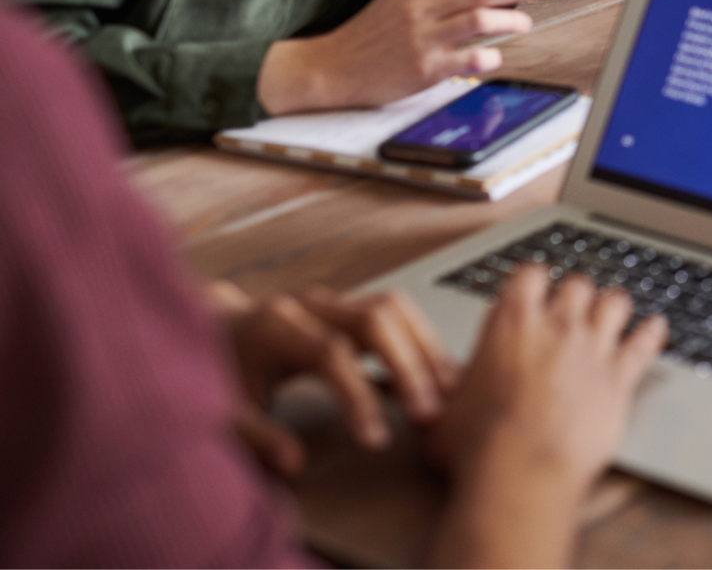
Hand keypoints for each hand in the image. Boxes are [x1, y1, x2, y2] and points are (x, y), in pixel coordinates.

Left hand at [215, 281, 457, 476]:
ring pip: (393, 308)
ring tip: (447, 391)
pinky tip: (436, 376)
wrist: (209, 334)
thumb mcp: (222, 413)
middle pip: (375, 317)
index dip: (359, 397)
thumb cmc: (216, 376)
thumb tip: (294, 463)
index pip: (332, 355)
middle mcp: (308, 306)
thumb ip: (256, 437)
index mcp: (274, 328)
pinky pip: (394, 314)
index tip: (376, 440)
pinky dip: (419, 342)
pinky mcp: (347, 308)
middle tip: (428, 412)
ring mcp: (331, 302)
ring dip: (424, 348)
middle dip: (408, 365)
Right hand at [256, 0, 554, 114]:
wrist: (330, 67)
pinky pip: (470, 59)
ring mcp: (424, 38)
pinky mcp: (424, 69)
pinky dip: (489, 56)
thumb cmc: (369, 33)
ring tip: (523, 22)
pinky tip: (493, 56)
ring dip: (511, 20)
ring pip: (482, 20)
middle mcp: (421, 8)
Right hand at [431, 266, 666, 503]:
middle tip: (573, 306)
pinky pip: (644, 344)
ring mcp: (591, 350)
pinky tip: (656, 328)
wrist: (519, 475)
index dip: (533, 281)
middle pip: (577, 284)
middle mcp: (555, 328)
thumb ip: (445, 391)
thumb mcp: (440, 413)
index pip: (529, 275)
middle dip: (576, 293)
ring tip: (613, 310)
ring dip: (613, 306)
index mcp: (510, 324)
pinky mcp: (619, 380)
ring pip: (614, 303)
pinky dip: (652, 334)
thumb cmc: (475, 449)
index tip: (534, 288)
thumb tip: (425, 395)